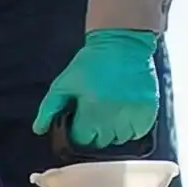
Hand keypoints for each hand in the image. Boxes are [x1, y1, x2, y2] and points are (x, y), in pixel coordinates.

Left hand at [33, 29, 159, 146]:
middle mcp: (114, 116)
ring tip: (109, 114)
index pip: (82, 140)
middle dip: (94, 133)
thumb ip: (48, 108)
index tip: (78, 122)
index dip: (77, 133)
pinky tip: (123, 114)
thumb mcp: (63, 83)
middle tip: (94, 115)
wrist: (123, 44)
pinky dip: (131, 129)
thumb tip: (39, 130)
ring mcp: (133, 114)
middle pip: (101, 142)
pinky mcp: (149, 111)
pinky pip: (138, 133)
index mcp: (91, 110)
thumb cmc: (90, 63)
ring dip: (113, 133)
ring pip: (120, 140)